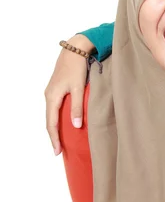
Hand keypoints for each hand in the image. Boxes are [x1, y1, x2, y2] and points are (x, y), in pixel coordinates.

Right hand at [44, 34, 93, 154]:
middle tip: (59, 150)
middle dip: (54, 136)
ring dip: (56, 127)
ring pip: (52, 114)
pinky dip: (58, 118)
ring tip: (62, 140)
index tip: (57, 152)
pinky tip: (65, 123)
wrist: (75, 49)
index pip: (51, 123)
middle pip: (49, 120)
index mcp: (52, 97)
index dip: (54, 138)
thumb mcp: (79, 88)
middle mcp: (49, 96)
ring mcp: (52, 92)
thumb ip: (77, 107)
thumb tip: (76, 126)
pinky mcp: (57, 89)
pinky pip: (55, 108)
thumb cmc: (77, 68)